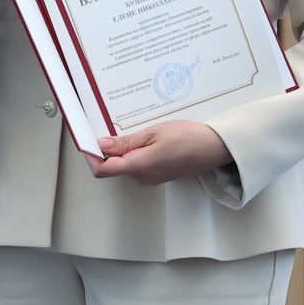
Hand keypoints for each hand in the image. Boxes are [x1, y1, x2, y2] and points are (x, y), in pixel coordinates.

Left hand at [87, 120, 230, 186]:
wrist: (215, 148)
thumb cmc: (189, 138)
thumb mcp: (154, 133)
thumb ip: (126, 142)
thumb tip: (102, 146)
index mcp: (139, 167)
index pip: (102, 169)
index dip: (91, 156)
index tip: (88, 141)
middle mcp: (142, 177)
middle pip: (112, 166)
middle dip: (108, 148)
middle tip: (112, 127)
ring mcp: (150, 178)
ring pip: (124, 164)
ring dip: (123, 149)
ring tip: (137, 130)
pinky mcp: (156, 174)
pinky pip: (137, 164)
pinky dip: (134, 152)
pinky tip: (146, 138)